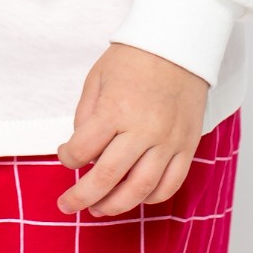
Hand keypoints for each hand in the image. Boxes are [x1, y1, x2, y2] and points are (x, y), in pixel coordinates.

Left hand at [55, 43, 209, 216]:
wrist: (178, 43)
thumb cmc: (133, 58)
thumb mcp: (97, 78)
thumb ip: (85, 114)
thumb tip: (81, 150)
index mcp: (115, 109)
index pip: (83, 149)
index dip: (67, 158)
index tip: (65, 156)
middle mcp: (143, 129)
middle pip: (108, 177)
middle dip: (81, 197)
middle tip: (67, 205)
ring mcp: (168, 140)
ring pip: (140, 189)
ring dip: (115, 205)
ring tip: (99, 209)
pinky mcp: (187, 145)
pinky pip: (171, 184)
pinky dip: (152, 197)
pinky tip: (136, 197)